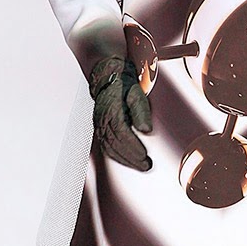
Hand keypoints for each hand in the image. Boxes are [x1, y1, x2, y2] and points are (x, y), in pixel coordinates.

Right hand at [89, 54, 151, 171]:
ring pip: (110, 149)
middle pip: (116, 144)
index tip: (144, 155)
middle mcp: (103, 120)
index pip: (121, 133)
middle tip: (146, 165)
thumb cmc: (124, 86)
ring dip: (126, 160)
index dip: (132, 146)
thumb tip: (146, 130)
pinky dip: (118, 157)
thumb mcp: (136, 94)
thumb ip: (141, 111)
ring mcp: (100, 126)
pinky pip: (106, 147)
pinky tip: (128, 161)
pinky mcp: (100, 130)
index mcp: (112, 110)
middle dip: (132, 158)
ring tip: (141, 166)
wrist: (108, 79)